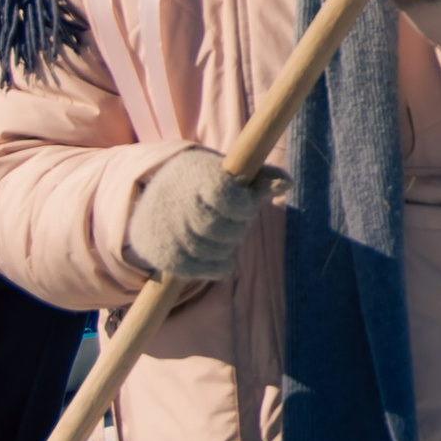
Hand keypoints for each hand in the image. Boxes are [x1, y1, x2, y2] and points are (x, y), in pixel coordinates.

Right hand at [125, 146, 272, 281]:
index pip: (225, 197)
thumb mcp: (228, 171)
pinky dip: (218, 266)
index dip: (244, 206)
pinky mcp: (160, 253)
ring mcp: (164, 228)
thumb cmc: (204, 181)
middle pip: (220, 228)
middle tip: (238, 221)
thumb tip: (286, 183)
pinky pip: (199, 270)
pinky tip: (222, 256)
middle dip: (238, 228)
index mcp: (193, 173)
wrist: (154, 196)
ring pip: (211, 250)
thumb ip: (260, 177)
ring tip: (225, 236)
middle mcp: (173, 200)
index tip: (247, 204)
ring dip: (227, 247)